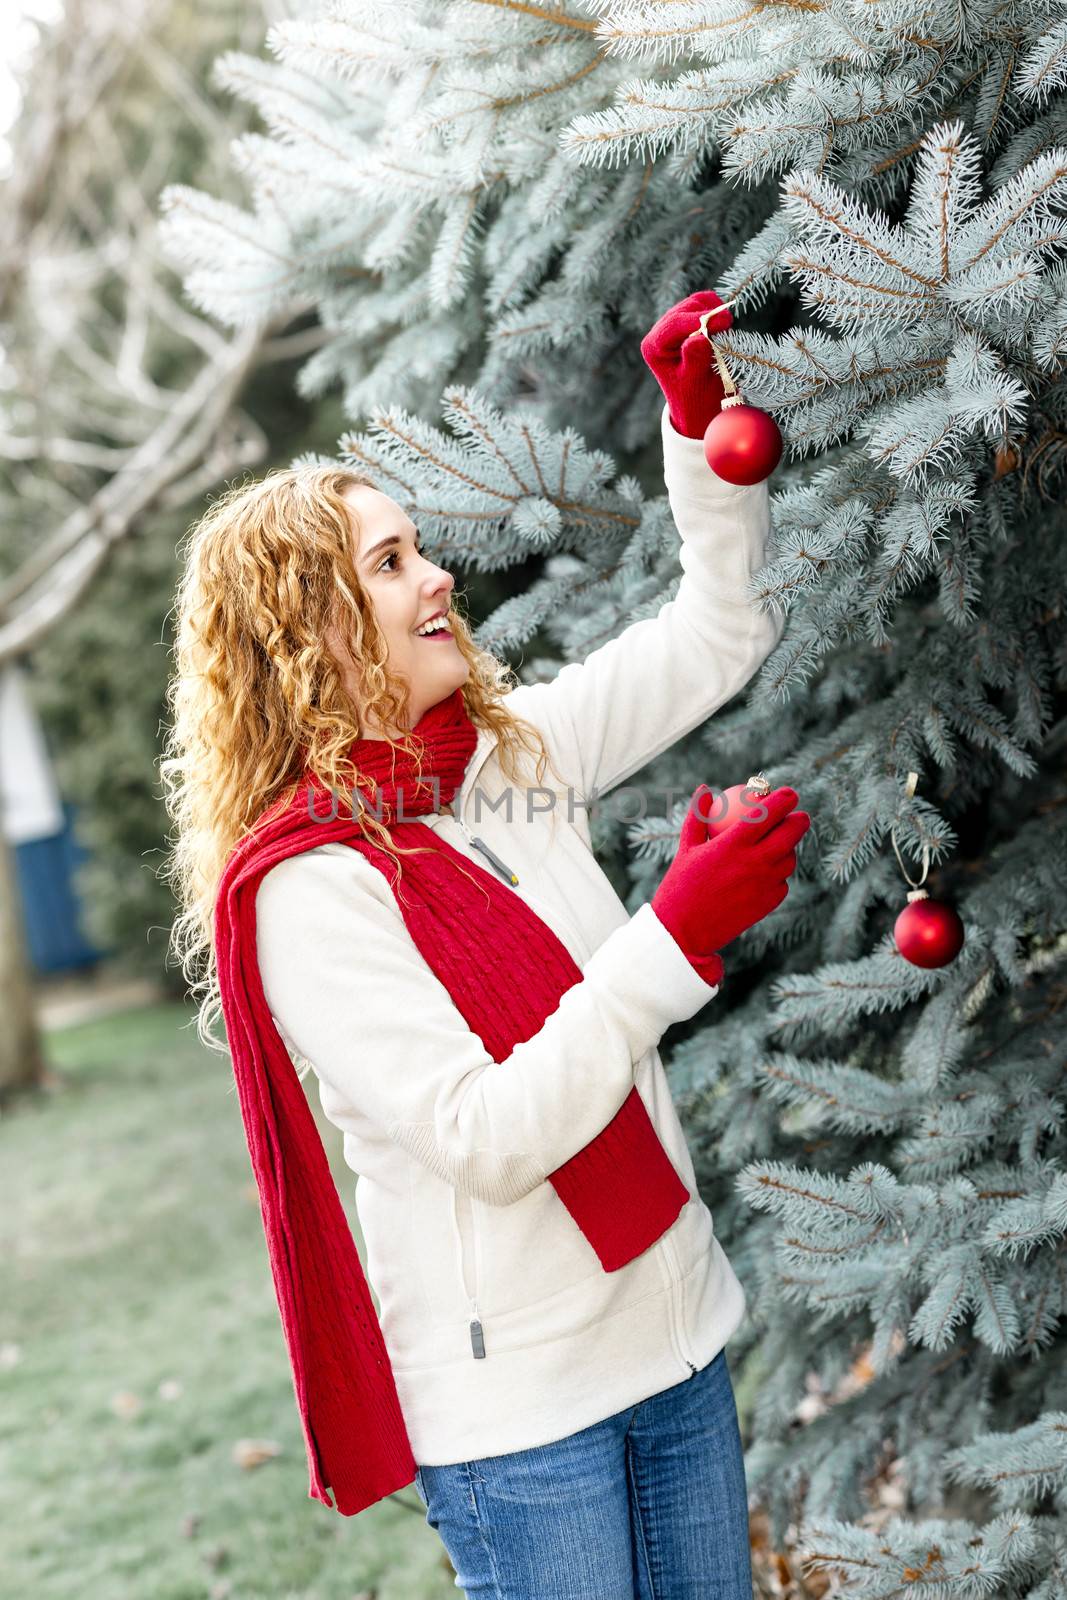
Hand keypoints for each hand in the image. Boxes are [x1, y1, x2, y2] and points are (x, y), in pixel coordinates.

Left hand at [640, 290, 732, 439]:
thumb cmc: (695, 396)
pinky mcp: (687, 319)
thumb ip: (695, 359)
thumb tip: (698, 338)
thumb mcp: (695, 382)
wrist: (698, 403)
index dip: (701, 319)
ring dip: (713, 310)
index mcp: (654, 348)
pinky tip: (723, 324)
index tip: (726, 321)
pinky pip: (703, 303)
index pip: (675, 324)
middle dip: (708, 314)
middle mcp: (659, 333)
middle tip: (730, 325)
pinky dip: (715, 308)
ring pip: (694, 302)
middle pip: (685, 308)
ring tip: (726, 329)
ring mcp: (672, 323)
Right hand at [651, 783, 809, 980]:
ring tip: (779, 845)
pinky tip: (768, 872)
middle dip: (799, 820)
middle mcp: (755, 862)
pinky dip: (777, 874)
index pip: (769, 812)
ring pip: (789, 859)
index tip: (789, 793)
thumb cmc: (680, 885)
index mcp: (734, 844)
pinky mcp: (769, 903)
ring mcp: (765, 884)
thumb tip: (704, 789)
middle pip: (791, 833)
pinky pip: (782, 882)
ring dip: (788, 848)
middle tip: (797, 816)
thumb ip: (698, 816)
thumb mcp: (685, 847)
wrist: (684, 931)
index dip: (785, 799)